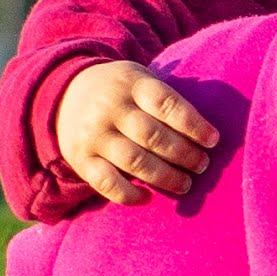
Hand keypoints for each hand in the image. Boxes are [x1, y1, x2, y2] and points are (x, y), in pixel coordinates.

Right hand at [55, 61, 219, 202]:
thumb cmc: (120, 91)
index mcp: (131, 84)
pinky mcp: (81, 159)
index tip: (213, 140)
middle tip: (202, 165)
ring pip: (134, 161)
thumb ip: (167, 96)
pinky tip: (148, 198)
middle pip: (152, 135)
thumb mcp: (139, 78)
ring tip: (186, 184)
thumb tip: (208, 129)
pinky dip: (129, 195)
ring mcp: (94, 135)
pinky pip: (107, 183)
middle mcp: (110, 108)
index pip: (166, 103)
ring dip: (165, 176)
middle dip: (184, 154)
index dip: (193, 124)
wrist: (63, 94)